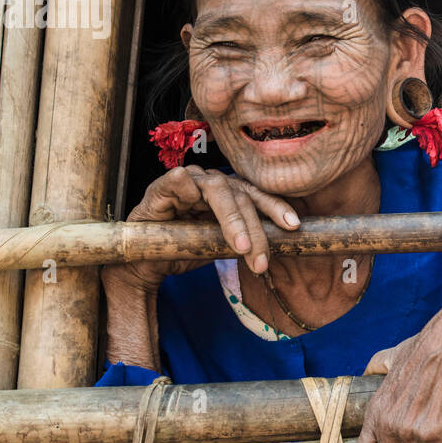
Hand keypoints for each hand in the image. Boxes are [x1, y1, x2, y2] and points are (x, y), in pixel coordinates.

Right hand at [102, 164, 299, 292]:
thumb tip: (280, 246)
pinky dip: (183, 185)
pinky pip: (177, 180)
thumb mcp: (223, 246)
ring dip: (231, 220)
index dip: (275, 207)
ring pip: (218, 190)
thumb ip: (245, 240)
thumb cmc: (187, 248)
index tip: (294, 226)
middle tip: (261, 260)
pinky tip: (187, 192)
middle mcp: (211, 182)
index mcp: (229, 193)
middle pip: (242, 196)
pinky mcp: (161, 187)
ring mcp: (188, 182)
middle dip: (255, 229)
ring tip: (241, 246)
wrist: (147, 262)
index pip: (256, 196)